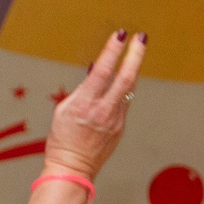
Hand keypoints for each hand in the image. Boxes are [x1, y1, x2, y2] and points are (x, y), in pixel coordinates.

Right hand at [43, 29, 145, 179]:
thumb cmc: (62, 140)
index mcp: (85, 105)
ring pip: (128, 88)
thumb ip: (81, 90)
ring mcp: (115, 119)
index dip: (113, 50)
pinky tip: (120, 83)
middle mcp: (103, 111)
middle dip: (135, 55)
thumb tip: (95, 71)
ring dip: (132, 69)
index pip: (103, 71)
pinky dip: (123, 89)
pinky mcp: (121, 127)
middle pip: (126, 77)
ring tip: (134, 54)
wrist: (72, 169)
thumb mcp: (64, 110)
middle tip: (141, 38)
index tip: (120, 35)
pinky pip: (124, 102)